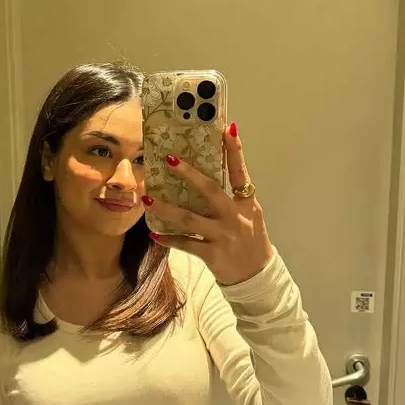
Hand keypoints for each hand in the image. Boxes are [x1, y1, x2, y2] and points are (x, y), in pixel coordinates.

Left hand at [144, 123, 272, 284]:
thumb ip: (232, 197)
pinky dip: (168, 239)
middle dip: (189, 174)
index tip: (227, 128)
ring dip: (166, 209)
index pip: (240, 172)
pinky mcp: (212, 254)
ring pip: (189, 218)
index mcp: (246, 204)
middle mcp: (234, 217)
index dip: (234, 150)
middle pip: (210, 190)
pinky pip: (185, 244)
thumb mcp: (249, 215)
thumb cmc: (251, 240)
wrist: (257, 276)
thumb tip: (206, 176)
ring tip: (147, 200)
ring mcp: (222, 235)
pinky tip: (154, 234)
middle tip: (168, 159)